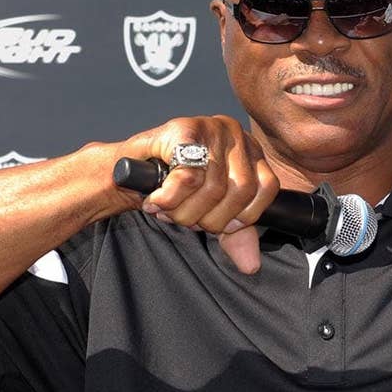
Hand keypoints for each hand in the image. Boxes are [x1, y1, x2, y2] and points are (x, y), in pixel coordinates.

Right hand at [110, 115, 278, 273]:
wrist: (125, 171)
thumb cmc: (170, 188)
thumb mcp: (210, 213)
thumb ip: (234, 235)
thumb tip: (250, 264)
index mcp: (249, 151)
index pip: (266, 188)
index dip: (242, 215)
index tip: (218, 223)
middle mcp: (235, 134)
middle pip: (241, 190)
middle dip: (210, 217)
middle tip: (186, 218)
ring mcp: (211, 127)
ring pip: (214, 186)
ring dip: (186, 211)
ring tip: (168, 210)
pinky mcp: (184, 128)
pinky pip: (188, 176)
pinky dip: (171, 198)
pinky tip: (157, 200)